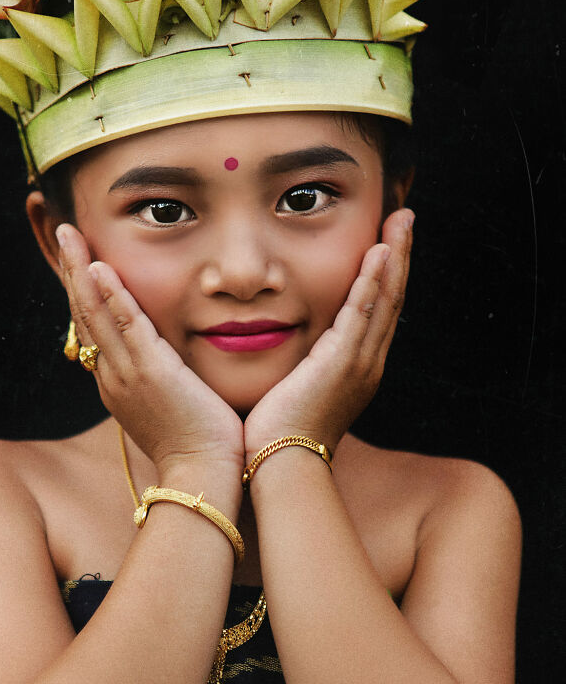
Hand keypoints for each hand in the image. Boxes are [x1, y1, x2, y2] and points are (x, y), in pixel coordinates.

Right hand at [57, 224, 244, 475]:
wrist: (201, 476)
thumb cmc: (195, 445)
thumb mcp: (168, 406)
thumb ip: (162, 378)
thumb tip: (166, 362)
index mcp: (116, 383)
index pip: (94, 326)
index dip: (83, 290)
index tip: (79, 259)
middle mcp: (112, 376)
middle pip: (84, 313)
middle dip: (73, 270)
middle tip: (64, 232)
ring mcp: (128, 374)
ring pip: (96, 314)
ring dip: (83, 271)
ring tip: (71, 235)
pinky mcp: (152, 373)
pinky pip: (127, 328)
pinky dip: (112, 297)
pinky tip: (101, 269)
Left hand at [243, 209, 413, 456]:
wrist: (280, 466)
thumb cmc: (277, 435)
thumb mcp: (294, 391)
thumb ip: (296, 366)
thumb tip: (284, 351)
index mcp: (355, 369)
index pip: (376, 312)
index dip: (385, 275)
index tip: (386, 241)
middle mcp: (366, 364)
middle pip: (392, 299)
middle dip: (400, 256)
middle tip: (405, 218)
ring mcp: (359, 363)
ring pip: (386, 299)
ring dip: (394, 257)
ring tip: (401, 221)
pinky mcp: (343, 363)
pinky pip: (363, 313)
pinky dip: (373, 282)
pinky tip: (380, 253)